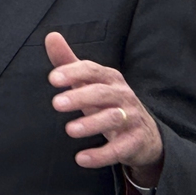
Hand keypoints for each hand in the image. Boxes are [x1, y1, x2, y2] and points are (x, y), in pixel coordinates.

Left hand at [46, 32, 164, 186]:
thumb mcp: (91, 82)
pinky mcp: (134, 142)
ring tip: (69, 130)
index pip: (92, 70)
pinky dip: (100, 155)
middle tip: (56, 104)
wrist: (145, 134)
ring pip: (112, 119)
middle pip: (102, 93)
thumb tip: (50, 36)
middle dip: (80, 97)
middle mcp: (122, 96)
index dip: (73, 72)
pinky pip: (119, 149)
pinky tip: (81, 159)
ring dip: (91, 124)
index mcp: (110, 78)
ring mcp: (131, 118)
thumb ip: (69, 62)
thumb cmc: (109, 103)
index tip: (53, 79)